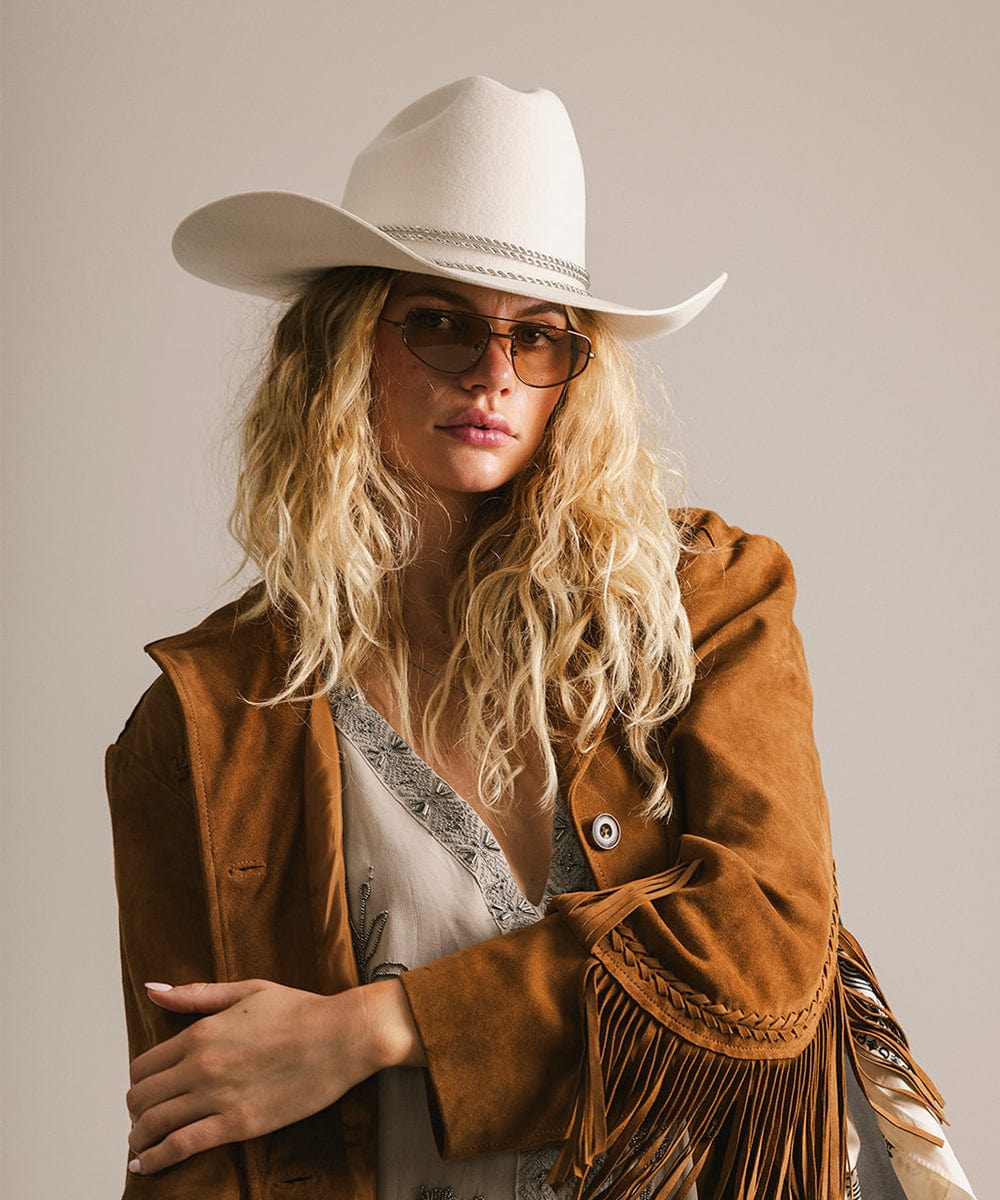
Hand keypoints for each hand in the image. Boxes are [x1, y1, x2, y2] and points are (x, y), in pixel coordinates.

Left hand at [126, 977, 422, 1174]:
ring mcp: (218, 1096)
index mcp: (201, 1032)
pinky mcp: (238, 1124)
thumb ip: (196, 995)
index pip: (144, 1065)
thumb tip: (152, 990)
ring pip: (154, 1125)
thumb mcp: (246, 990)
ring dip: (139, 1140)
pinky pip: (180, 1146)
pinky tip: (146, 1165)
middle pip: (142, 1097)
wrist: (340, 1036)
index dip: (138, 1082)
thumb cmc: (300, 1010)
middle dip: (135, 1112)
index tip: (144, 1091)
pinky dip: (155, 1159)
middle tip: (141, 1121)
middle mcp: (201, 1065)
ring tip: (139, 1147)